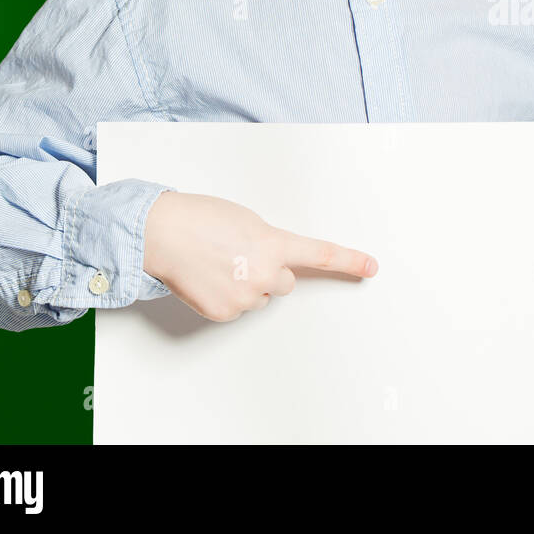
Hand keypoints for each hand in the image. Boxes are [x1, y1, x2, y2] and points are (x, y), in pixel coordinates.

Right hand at [143, 190, 377, 321]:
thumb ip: (270, 242)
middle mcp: (265, 273)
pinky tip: (208, 279)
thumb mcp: (249, 222)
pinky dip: (226, 297)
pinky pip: (237, 309)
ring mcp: (245, 297)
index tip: (371, 267)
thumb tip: (275, 261)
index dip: (349, 261)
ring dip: (247, 284)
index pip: (321, 254)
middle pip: (286, 283)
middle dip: (270, 272)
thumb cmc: (201, 219)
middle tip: (241, 256)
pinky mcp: (224, 313)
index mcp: (274, 244)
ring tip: (218, 264)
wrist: (163, 233)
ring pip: (260, 297)